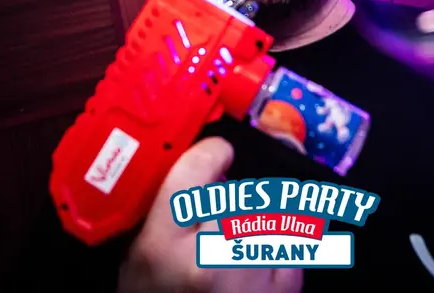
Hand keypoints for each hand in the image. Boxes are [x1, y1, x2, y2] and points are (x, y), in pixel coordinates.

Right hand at [117, 137, 302, 292]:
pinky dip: (286, 239)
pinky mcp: (285, 288)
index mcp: (163, 249)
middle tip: (218, 217)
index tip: (218, 153)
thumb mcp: (136, 264)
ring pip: (268, 211)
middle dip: (231, 198)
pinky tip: (265, 255)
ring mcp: (252, 275)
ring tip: (238, 246)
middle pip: (235, 192)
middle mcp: (209, 259)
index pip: (193, 173)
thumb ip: (158, 215)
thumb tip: (195, 165)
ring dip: (258, 219)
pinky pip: (297, 238)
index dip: (211, 153)